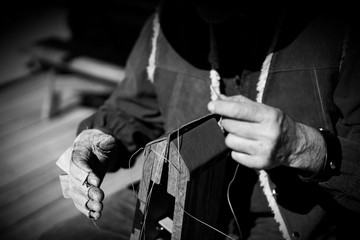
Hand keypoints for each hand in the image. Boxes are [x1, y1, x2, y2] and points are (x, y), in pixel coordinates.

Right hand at [57, 129, 117, 219]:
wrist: (94, 149)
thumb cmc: (98, 143)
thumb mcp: (103, 140)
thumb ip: (105, 141)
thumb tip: (109, 141)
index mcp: (77, 154)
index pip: (78, 164)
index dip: (86, 173)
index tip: (97, 181)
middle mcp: (73, 169)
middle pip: (77, 182)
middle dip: (87, 191)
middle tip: (100, 196)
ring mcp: (76, 181)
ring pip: (77, 194)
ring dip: (87, 203)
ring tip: (99, 209)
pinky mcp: (81, 190)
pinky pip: (80, 201)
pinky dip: (86, 210)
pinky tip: (96, 216)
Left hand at [207, 95, 325, 171]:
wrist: (294, 144)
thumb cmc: (274, 122)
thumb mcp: (263, 108)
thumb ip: (240, 102)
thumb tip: (217, 99)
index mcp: (269, 115)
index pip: (239, 110)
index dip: (222, 107)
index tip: (211, 105)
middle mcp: (268, 133)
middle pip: (230, 126)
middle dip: (226, 122)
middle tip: (232, 122)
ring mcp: (264, 150)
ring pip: (229, 141)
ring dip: (231, 136)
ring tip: (242, 135)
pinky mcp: (259, 164)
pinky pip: (234, 155)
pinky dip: (236, 150)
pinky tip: (246, 146)